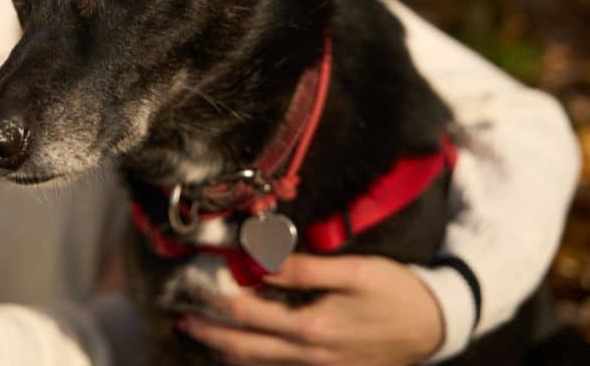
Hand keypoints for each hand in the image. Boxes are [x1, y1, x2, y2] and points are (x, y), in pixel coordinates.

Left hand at [179, 254, 442, 365]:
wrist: (434, 327)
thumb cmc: (395, 292)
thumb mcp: (354, 272)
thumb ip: (304, 269)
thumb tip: (260, 260)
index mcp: (312, 328)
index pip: (249, 313)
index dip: (218, 298)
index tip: (195, 282)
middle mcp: (308, 356)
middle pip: (244, 347)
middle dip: (209, 331)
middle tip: (181, 315)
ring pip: (258, 364)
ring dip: (225, 348)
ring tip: (198, 333)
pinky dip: (252, 358)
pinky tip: (239, 348)